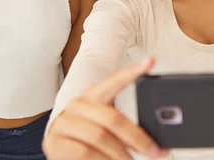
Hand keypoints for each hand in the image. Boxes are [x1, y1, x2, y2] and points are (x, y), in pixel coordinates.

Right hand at [43, 58, 169, 159]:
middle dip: (136, 138)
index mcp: (93, 95)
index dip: (132, 71)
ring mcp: (64, 122)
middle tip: (153, 152)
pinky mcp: (54, 142)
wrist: (59, 150)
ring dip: (120, 154)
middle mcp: (77, 104)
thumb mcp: (108, 128)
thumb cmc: (89, 138)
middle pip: (112, 118)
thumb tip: (159, 145)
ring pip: (99, 137)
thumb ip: (127, 130)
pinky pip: (85, 153)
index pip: (114, 80)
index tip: (151, 62)